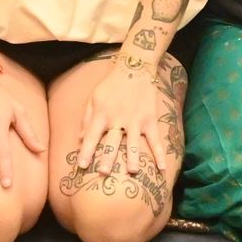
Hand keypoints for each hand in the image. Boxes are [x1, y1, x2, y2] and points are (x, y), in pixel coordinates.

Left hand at [72, 61, 164, 177]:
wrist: (134, 69)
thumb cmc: (111, 85)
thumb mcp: (94, 98)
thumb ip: (86, 119)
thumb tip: (78, 140)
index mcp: (102, 114)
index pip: (91, 136)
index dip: (85, 151)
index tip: (81, 166)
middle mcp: (118, 119)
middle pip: (112, 141)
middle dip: (107, 157)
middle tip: (103, 173)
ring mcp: (135, 120)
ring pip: (133, 142)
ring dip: (133, 157)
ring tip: (132, 172)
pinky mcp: (150, 120)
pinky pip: (155, 140)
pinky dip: (160, 154)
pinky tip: (162, 168)